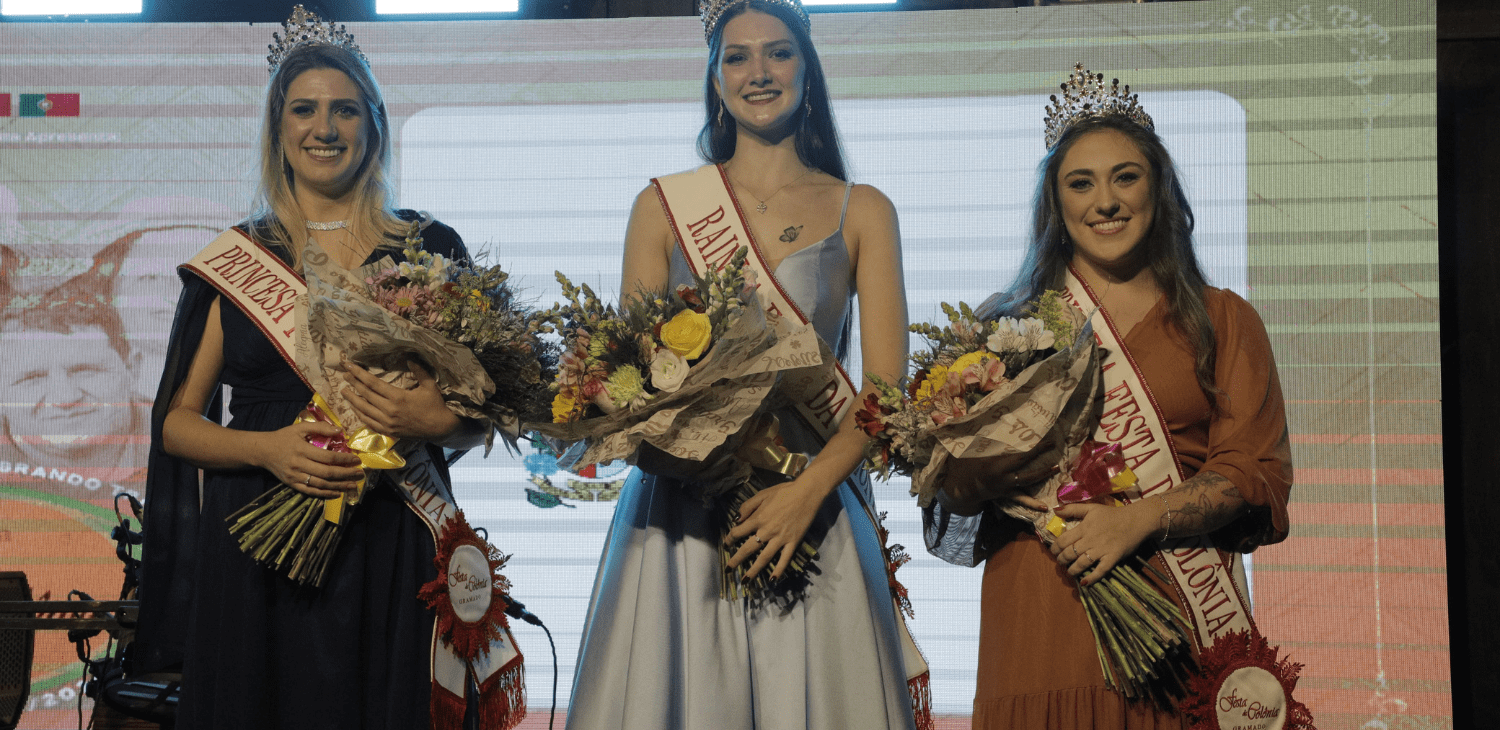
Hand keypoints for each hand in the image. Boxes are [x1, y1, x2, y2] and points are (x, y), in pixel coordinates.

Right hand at [254, 421, 364, 498]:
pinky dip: (325, 494)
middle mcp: (298, 464)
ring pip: (320, 485)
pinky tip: (337, 493)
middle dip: (346, 474)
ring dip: (339, 486)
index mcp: (302, 449)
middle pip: (326, 473)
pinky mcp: (292, 484)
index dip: (344, 459)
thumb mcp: (299, 428)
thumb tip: (340, 431)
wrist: (262, 451)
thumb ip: (320, 427)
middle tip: (360, 473)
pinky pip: (311, 492)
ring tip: (353, 485)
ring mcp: (295, 476)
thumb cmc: (283, 437)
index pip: (327, 457)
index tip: (357, 459)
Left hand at [341, 360, 458, 440]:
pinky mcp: (388, 431)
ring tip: (344, 391)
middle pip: (365, 394)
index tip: (348, 365)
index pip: (372, 383)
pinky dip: (360, 414)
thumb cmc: (435, 405)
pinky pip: (368, 422)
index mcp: (398, 397)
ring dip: (352, 399)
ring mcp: (387, 422)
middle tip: (344, 374)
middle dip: (352, 383)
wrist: (440, 428)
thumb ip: (419, 371)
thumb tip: (410, 358)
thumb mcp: (429, 385)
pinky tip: (355, 408)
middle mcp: (389, 410)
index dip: (358, 373)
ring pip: (363, 409)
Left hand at [723, 475, 832, 582]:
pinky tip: (772, 580)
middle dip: (737, 560)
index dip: (730, 539)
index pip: (738, 532)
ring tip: (745, 581)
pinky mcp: (793, 542)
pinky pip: (784, 559)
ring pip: (764, 558)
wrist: (807, 493)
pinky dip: (779, 570)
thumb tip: (736, 520)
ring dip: (753, 570)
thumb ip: (748, 507)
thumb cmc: (784, 492)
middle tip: (729, 569)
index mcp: (758, 518)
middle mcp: (767, 531)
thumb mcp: (762, 494)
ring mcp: (780, 538)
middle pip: (748, 548)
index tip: (726, 545)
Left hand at [1048, 500, 1157, 585]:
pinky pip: (1100, 570)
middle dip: (1062, 559)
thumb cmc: (1112, 514)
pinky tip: (1084, 582)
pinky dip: (1092, 577)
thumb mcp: (1091, 508)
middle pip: (1070, 553)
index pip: (1063, 540)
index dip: (1055, 547)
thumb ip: (1072, 509)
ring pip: (1082, 563)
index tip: (1053, 551)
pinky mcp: (1112, 558)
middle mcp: (1090, 540)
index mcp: (1084, 528)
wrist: (1136, 520)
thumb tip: (1054, 510)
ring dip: (1072, 570)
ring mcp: (1101, 550)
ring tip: (1069, 572)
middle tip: (1060, 562)